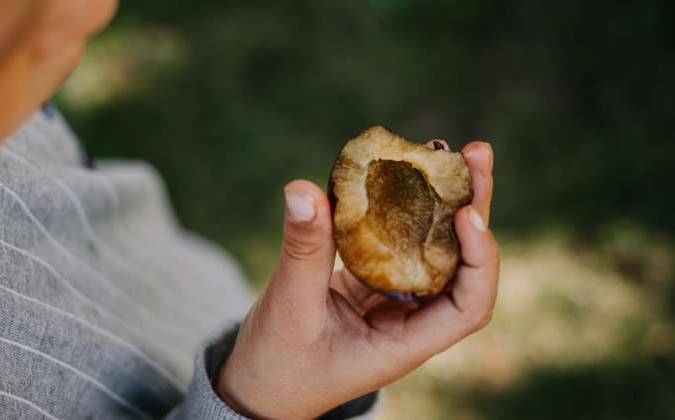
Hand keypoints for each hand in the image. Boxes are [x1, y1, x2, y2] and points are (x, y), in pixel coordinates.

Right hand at [216, 141, 498, 418]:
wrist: (259, 385)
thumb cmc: (278, 364)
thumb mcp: (289, 307)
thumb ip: (303, 250)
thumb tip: (303, 188)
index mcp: (404, 343)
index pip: (467, 307)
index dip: (479, 258)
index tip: (466, 212)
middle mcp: (409, 320)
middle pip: (461, 264)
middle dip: (473, 207)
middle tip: (474, 153)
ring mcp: (392, 300)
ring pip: (431, 248)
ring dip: (440, 200)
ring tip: (439, 149)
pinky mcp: (370, 281)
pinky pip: (393, 241)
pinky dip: (397, 207)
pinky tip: (394, 173)